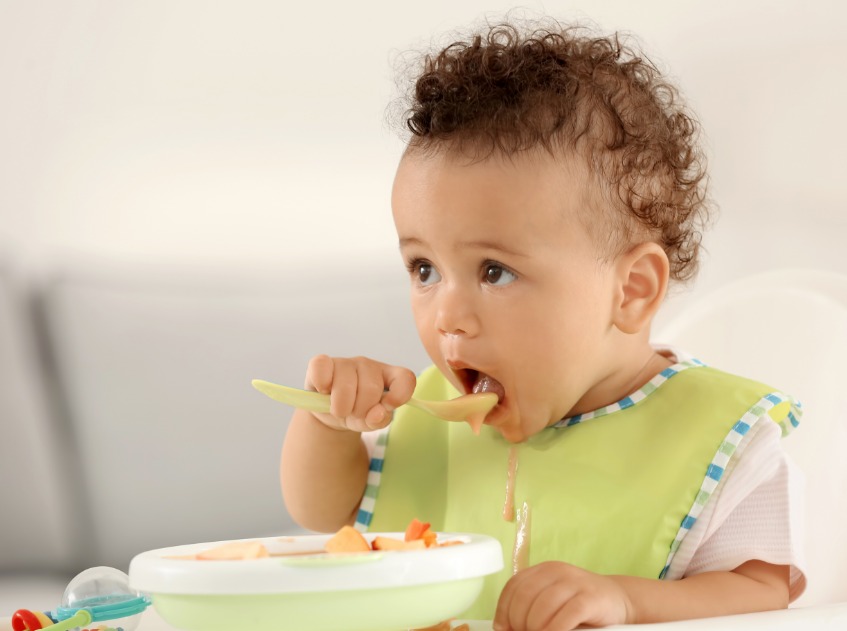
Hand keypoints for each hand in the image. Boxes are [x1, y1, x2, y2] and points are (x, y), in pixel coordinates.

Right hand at [304, 354, 415, 431]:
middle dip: (361, 410)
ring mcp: (345, 362)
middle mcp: (368, 365)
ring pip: (346, 385)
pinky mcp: (322, 363)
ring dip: (341, 407)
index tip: (386, 407)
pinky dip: (322, 384)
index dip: (399, 395)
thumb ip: (379, 420)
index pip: (405, 377)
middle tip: (354, 413)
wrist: (330, 414)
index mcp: (387, 376)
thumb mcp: (371, 422)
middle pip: (371, 388)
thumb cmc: (356, 414)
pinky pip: (321, 366)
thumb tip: (376, 413)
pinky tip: (324, 392)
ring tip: (339, 409)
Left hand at [493, 562, 632, 630]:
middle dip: (519, 622)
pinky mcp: (591, 598)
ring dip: (535, 628)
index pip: (514, 586)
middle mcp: (558, 571)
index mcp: (544, 570)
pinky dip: (554, 630)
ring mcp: (575, 583)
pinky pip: (566, 615)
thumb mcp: (553, 602)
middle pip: (525, 596)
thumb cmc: (581, 606)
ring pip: (543, 606)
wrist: (619, 600)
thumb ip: (532, 609)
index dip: (503, 610)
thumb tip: (505, 628)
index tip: (503, 628)